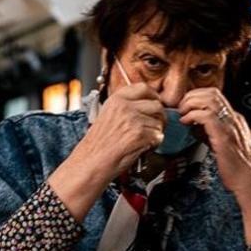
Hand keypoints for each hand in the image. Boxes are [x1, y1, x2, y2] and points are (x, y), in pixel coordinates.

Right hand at [48, 84, 163, 219]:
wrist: (91, 162)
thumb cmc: (98, 144)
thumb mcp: (108, 116)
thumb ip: (126, 108)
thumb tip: (147, 106)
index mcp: (116, 99)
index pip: (143, 88)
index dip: (153, 96)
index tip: (155, 104)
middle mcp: (125, 106)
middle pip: (156, 105)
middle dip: (159, 117)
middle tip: (154, 127)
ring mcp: (133, 119)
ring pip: (159, 122)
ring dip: (156, 133)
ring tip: (144, 140)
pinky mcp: (140, 134)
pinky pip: (158, 136)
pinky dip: (154, 144)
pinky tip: (143, 148)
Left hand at [178, 88, 250, 242]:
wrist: (250, 181)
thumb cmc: (236, 167)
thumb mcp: (221, 144)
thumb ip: (209, 132)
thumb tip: (193, 126)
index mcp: (234, 119)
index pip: (215, 95)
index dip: (198, 95)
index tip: (186, 104)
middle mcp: (234, 119)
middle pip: (212, 93)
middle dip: (192, 96)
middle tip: (181, 107)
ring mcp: (230, 125)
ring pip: (209, 100)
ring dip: (191, 103)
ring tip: (182, 113)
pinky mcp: (224, 135)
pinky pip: (206, 115)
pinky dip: (192, 115)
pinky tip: (187, 122)